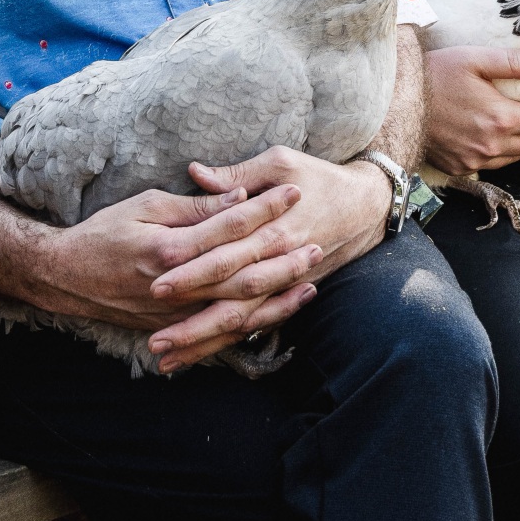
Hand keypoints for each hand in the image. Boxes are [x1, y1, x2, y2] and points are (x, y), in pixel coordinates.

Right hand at [27, 179, 323, 369]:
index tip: (295, 192)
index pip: (230, 226)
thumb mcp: (147, 205)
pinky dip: (253, 323)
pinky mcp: (175, 327)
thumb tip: (239, 196)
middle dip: (284, 259)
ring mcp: (177, 312)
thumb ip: (196, 207)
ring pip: (238, 309)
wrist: (67, 276)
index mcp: (170, 248)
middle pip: (243, 273)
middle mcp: (177, 285)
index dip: (265, 208)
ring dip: (277, 297)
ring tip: (310, 282)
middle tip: (318, 243)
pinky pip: (222, 331)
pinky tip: (279, 313)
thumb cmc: (105, 232)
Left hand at [161, 149, 394, 372]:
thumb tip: (196, 173)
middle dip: (192, 320)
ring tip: (166, 357)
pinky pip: (255, 324)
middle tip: (154, 337)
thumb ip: (237, 175)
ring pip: (241, 320)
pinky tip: (195, 356)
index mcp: (273, 227)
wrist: (366, 207)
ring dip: (203, 341)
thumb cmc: (319, 178)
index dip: (193, 268)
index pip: (225, 252)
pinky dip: (225, 342)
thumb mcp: (280, 163)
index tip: (157, 280)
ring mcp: (283, 283)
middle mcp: (278, 261)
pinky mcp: (286, 294)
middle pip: (231, 296)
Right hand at [423, 42, 519, 177]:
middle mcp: (492, 146)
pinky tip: (495, 138)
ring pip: (514, 157)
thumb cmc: (435, 75)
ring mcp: (475, 160)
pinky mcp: (460, 168)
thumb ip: (514, 63)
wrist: (396, 102)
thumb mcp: (475, 59)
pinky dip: (498, 153)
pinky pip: (490, 165)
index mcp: (501, 118)